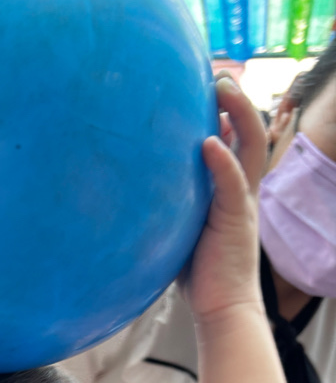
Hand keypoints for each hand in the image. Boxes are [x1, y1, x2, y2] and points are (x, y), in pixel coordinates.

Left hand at [181, 77, 267, 321]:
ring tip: (222, 88)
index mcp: (229, 190)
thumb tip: (131, 186)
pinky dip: (222, 162)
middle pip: (250, 132)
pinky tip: (207, 143)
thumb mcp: (180, 228)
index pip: (235, 140)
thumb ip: (168, 204)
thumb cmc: (196, 273)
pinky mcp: (236, 220)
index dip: (226, 112)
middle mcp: (241, 190)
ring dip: (238, 114)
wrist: (221, 308)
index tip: (206, 88)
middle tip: (219, 74)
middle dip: (237, 100)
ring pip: (250, 146)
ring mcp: (242, 203)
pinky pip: (233, 184)